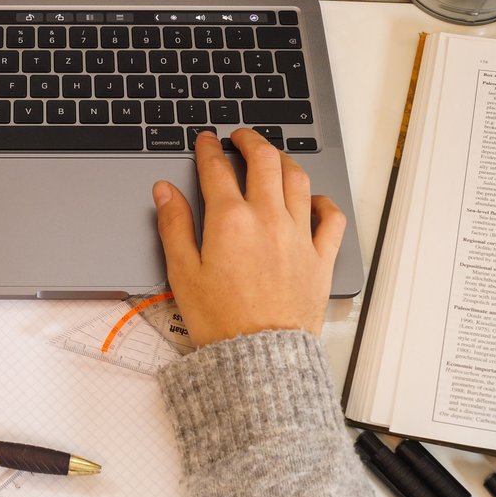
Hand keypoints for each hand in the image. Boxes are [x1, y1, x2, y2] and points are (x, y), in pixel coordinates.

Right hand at [152, 128, 345, 344]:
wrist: (261, 359)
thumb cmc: (220, 321)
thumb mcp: (182, 272)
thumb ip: (174, 225)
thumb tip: (164, 191)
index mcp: (230, 221)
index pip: (217, 169)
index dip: (208, 148)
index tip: (205, 140)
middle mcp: (268, 219)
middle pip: (264, 160)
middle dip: (250, 140)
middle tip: (240, 136)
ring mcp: (299, 236)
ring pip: (298, 179)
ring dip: (283, 160)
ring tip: (273, 157)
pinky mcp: (320, 257)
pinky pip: (331, 218)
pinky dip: (322, 200)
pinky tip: (311, 199)